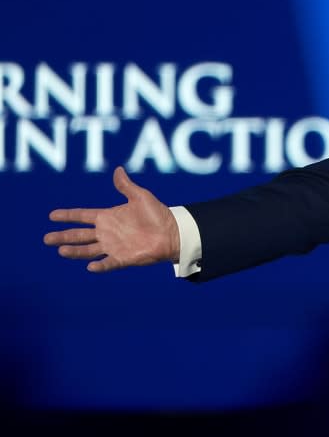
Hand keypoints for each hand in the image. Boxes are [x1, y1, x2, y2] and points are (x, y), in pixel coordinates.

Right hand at [44, 166, 179, 271]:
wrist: (173, 232)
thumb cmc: (158, 214)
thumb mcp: (141, 197)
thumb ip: (126, 186)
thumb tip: (118, 169)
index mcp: (108, 217)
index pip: (82, 216)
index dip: (68, 216)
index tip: (52, 215)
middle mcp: (107, 232)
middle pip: (79, 235)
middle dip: (63, 237)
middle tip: (47, 239)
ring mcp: (113, 246)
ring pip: (88, 250)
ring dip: (75, 251)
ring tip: (61, 250)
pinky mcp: (124, 258)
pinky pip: (109, 263)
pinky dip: (100, 265)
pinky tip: (90, 266)